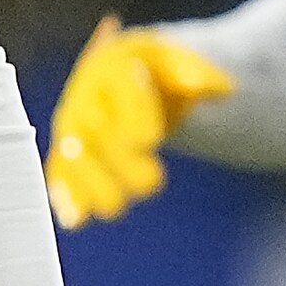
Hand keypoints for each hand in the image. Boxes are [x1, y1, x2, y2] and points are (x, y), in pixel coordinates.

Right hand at [44, 17, 232, 227]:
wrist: (132, 81)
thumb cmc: (159, 74)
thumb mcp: (180, 65)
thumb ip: (199, 75)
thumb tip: (224, 89)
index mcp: (112, 65)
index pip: (120, 89)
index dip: (132, 116)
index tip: (152, 140)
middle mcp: (85, 95)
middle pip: (94, 129)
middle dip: (119, 159)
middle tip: (154, 183)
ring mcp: (73, 127)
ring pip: (73, 157)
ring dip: (92, 184)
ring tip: (115, 207)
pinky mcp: (67, 156)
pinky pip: (61, 176)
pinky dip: (67, 197)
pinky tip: (76, 220)